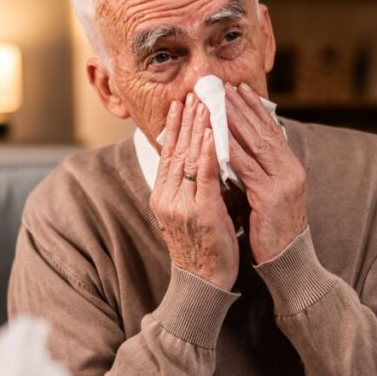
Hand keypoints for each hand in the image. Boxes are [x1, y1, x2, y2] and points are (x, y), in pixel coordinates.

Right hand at [150, 93, 238, 290]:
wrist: (203, 283)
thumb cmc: (202, 248)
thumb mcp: (190, 213)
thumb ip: (190, 188)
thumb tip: (199, 162)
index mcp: (162, 196)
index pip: (168, 153)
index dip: (175, 126)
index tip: (181, 103)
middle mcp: (166, 197)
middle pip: (175, 150)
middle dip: (186, 119)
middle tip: (194, 92)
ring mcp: (181, 204)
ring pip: (187, 157)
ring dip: (197, 126)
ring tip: (205, 102)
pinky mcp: (200, 212)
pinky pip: (204, 175)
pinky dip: (208, 151)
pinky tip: (213, 132)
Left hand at [225, 81, 308, 263]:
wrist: (289, 262)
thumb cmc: (272, 231)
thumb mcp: (266, 195)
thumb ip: (255, 173)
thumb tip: (234, 152)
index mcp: (290, 167)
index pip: (271, 130)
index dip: (255, 108)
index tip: (240, 88)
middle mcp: (290, 169)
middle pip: (263, 130)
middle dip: (243, 107)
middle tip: (224, 85)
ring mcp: (283, 182)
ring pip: (255, 143)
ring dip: (235, 120)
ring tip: (218, 101)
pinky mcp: (271, 197)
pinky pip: (247, 167)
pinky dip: (230, 149)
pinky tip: (216, 137)